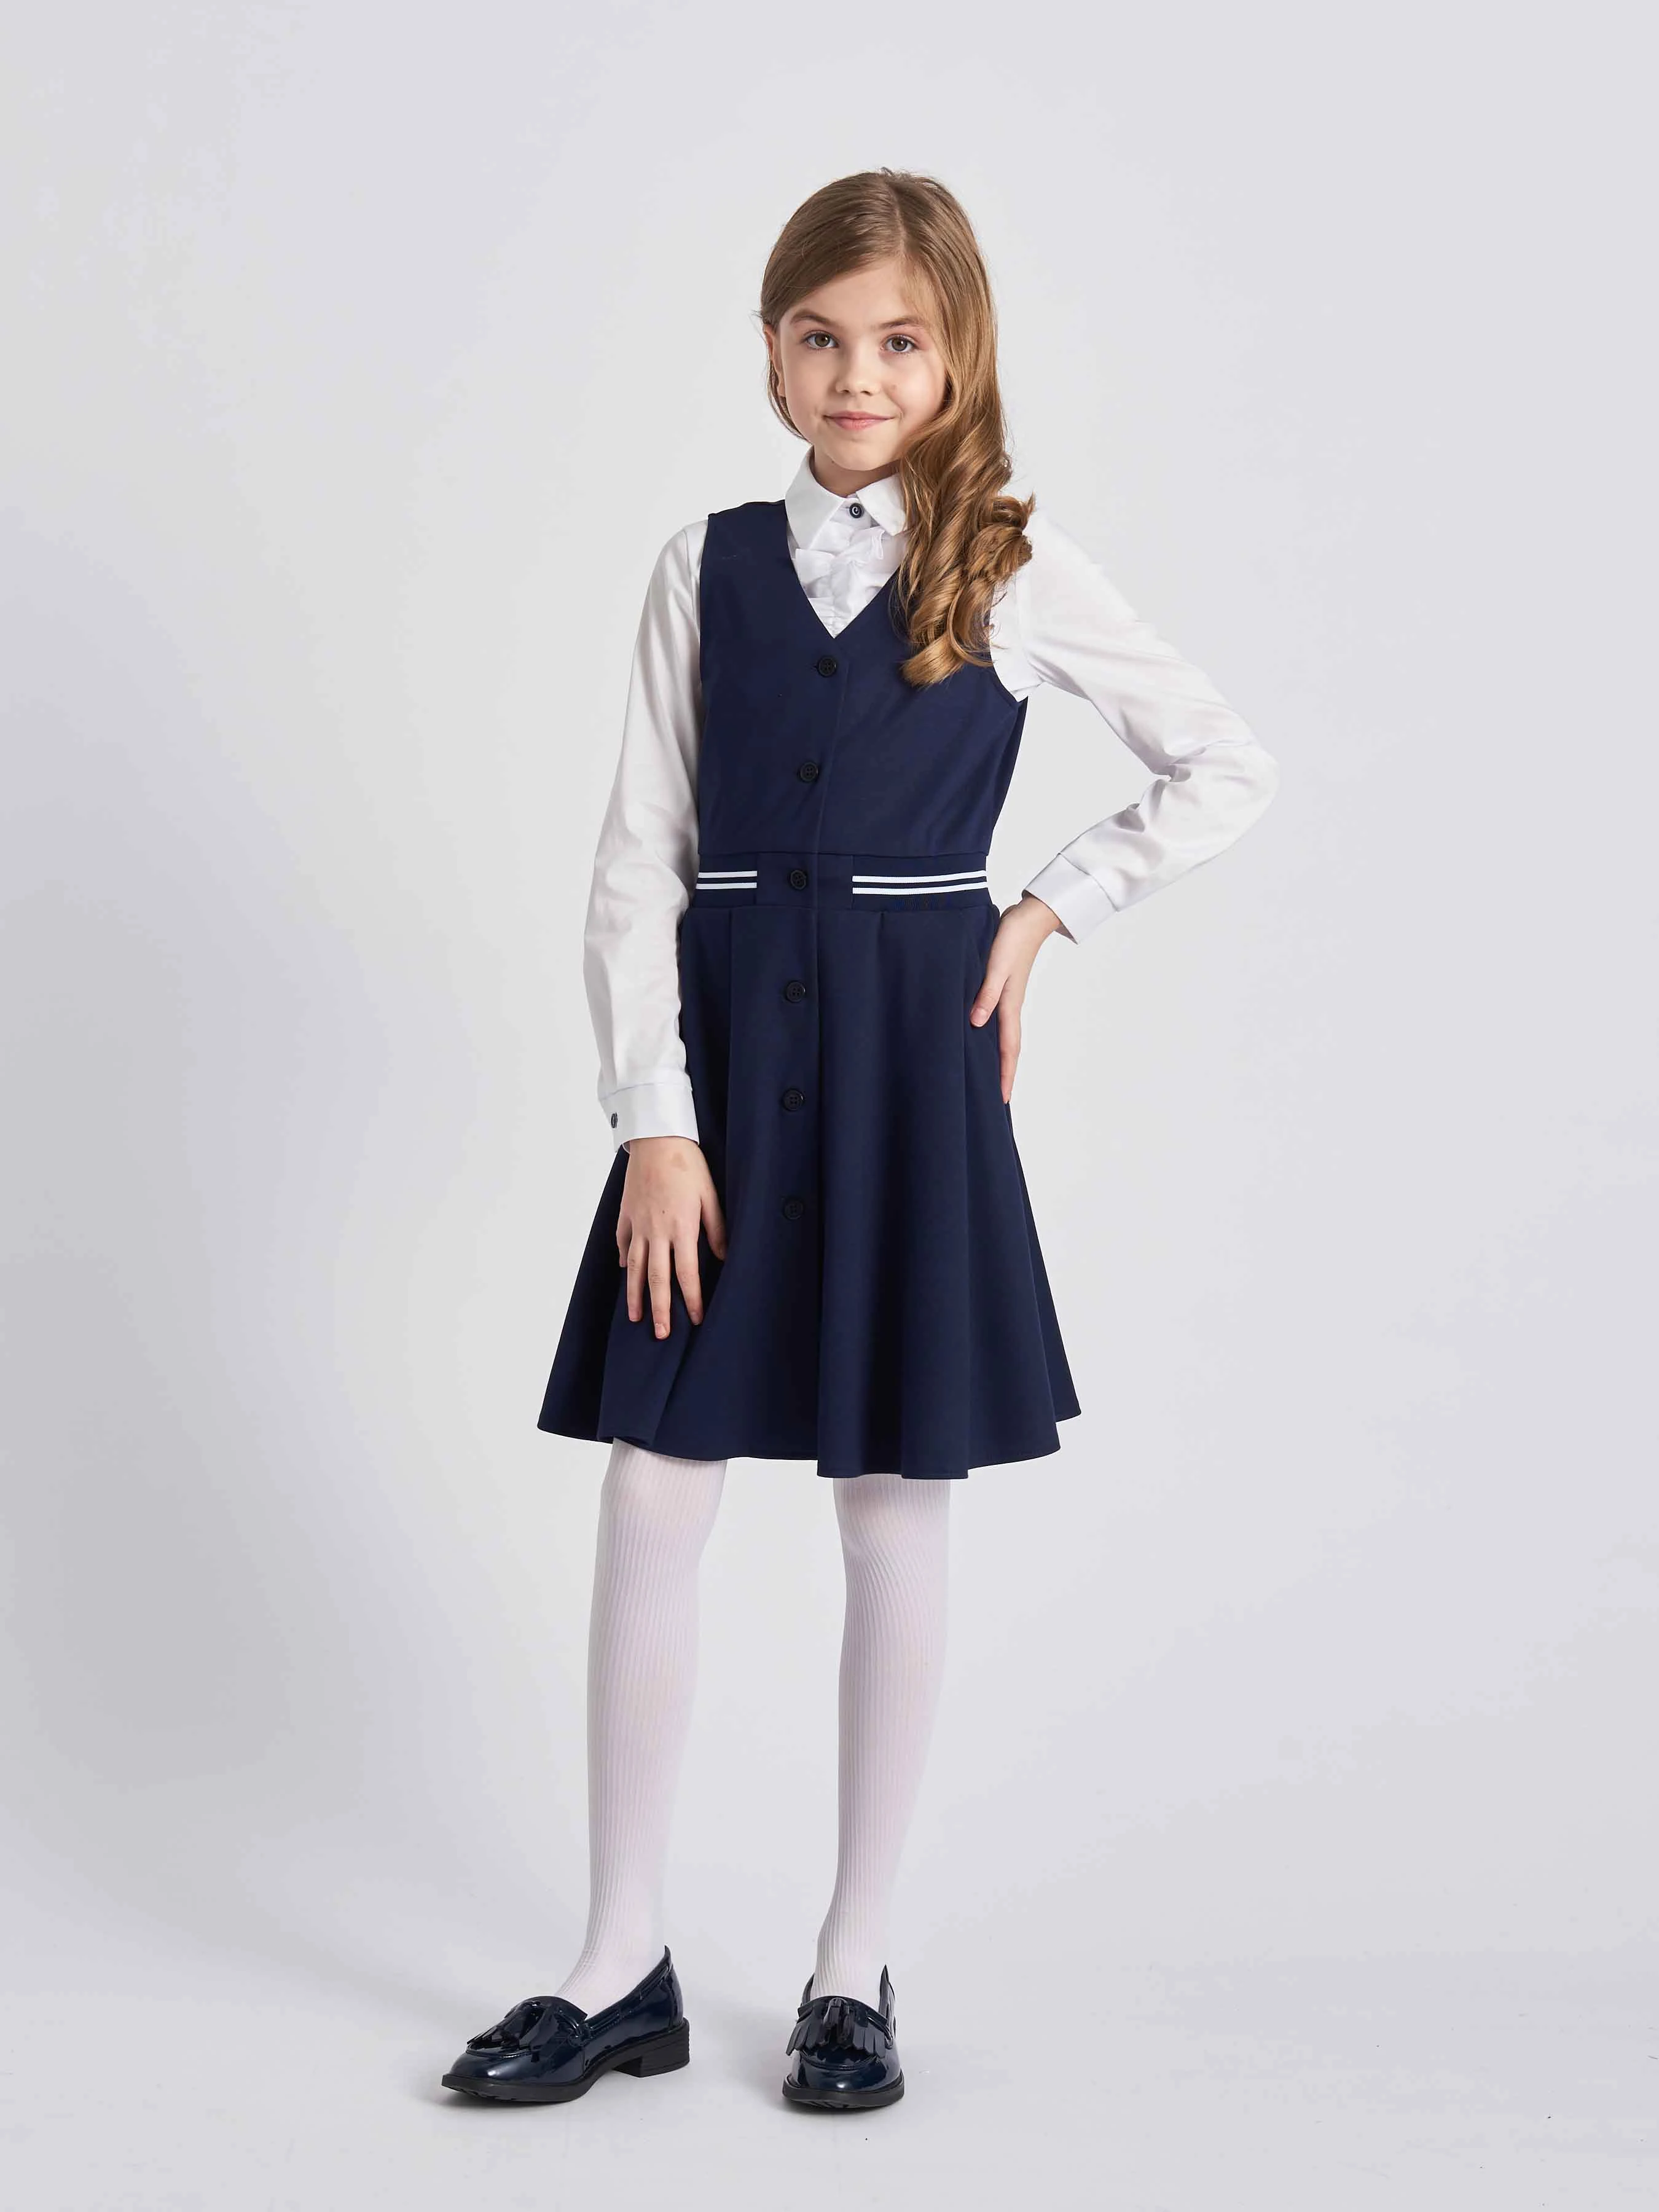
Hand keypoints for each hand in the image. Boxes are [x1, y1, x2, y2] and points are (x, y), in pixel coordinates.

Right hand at [616, 1136, 727, 1338]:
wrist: (656, 1138)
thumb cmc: (688, 1164)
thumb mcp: (710, 1195)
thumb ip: (717, 1228)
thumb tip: (723, 1257)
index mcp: (681, 1229)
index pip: (686, 1274)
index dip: (691, 1300)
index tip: (695, 1319)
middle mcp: (657, 1232)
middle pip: (657, 1279)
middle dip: (660, 1310)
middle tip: (660, 1334)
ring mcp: (638, 1225)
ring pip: (635, 1268)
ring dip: (635, 1295)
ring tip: (636, 1317)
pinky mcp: (626, 1214)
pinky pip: (623, 1243)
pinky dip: (624, 1261)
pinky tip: (625, 1274)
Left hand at [969, 894, 1064, 1103]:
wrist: (1030, 916)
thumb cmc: (1012, 938)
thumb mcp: (996, 965)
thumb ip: (987, 993)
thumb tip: (977, 1024)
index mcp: (1009, 1005)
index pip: (1007, 1050)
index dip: (1004, 1075)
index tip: (1002, 1101)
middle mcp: (1009, 1006)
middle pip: (1007, 1049)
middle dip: (1003, 1074)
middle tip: (998, 1100)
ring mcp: (1007, 998)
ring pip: (1003, 1036)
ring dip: (999, 1057)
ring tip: (990, 1076)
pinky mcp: (1003, 987)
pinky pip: (998, 1020)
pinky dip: (993, 1036)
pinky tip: (982, 1036)